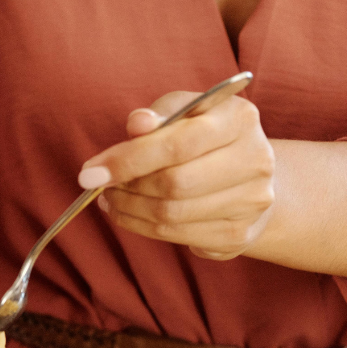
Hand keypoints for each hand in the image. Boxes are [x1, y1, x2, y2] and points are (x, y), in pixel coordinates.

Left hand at [80, 91, 274, 260]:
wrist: (246, 175)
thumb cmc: (203, 136)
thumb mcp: (182, 112)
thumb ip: (159, 115)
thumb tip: (138, 124)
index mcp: (240, 119)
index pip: (178, 144)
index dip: (128, 160)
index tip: (90, 172)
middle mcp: (255, 160)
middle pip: (174, 184)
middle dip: (127, 186)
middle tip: (101, 184)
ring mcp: (251, 202)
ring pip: (171, 214)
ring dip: (128, 208)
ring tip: (110, 197)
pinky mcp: (238, 234)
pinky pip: (175, 235)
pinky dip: (141, 226)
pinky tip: (128, 213)